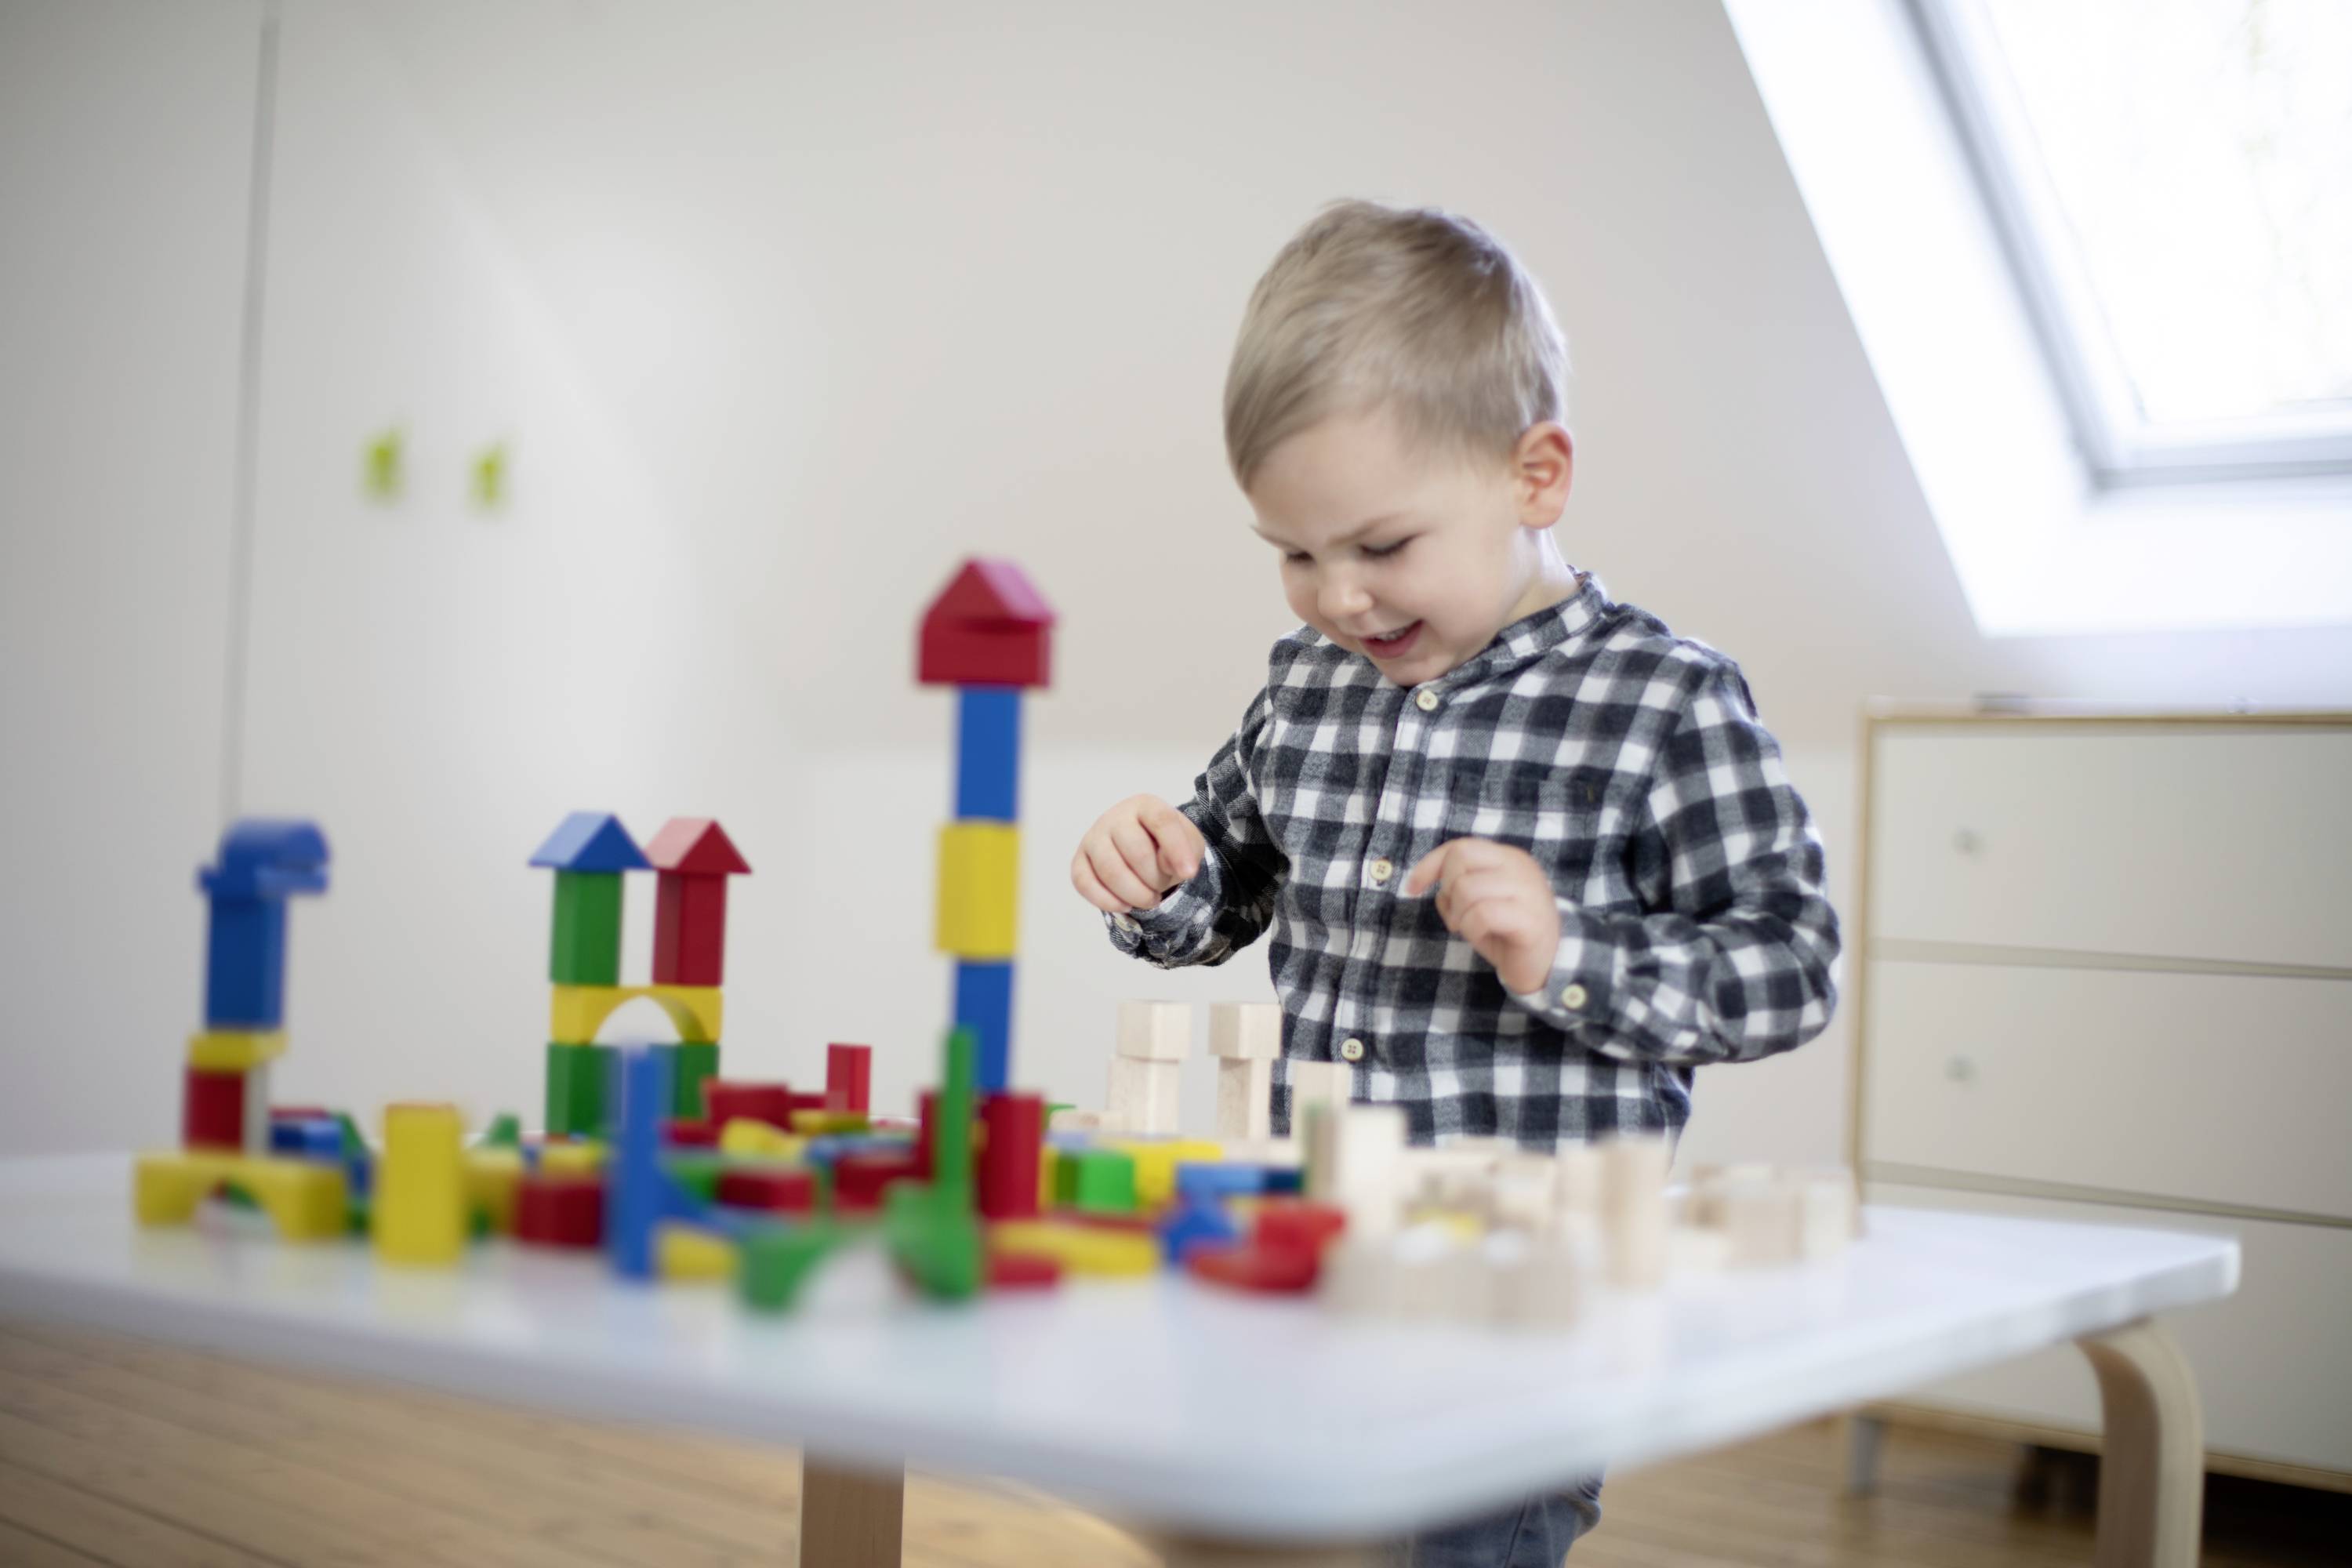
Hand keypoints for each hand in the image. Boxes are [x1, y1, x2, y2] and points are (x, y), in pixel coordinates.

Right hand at [1072, 795, 1206, 913]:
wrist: (1142, 850)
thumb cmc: (1166, 845)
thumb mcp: (1189, 844)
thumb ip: (1185, 850)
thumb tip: (1166, 865)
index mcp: (1146, 805)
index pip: (1161, 821)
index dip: (1176, 849)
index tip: (1189, 874)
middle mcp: (1115, 816)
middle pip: (1137, 851)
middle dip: (1156, 879)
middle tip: (1161, 888)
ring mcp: (1093, 837)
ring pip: (1110, 870)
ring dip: (1135, 894)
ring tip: (1148, 899)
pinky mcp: (1079, 860)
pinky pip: (1084, 883)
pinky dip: (1107, 901)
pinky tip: (1125, 905)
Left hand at [1402, 838, 1561, 994]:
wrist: (1547, 964)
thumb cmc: (1507, 932)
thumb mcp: (1477, 903)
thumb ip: (1457, 888)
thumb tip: (1432, 886)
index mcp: (1507, 858)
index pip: (1460, 846)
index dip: (1430, 865)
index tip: (1412, 888)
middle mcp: (1520, 867)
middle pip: (1460, 859)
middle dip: (1448, 890)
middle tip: (1457, 915)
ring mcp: (1528, 891)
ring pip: (1467, 888)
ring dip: (1458, 915)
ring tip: (1469, 928)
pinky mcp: (1530, 919)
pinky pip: (1482, 914)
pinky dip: (1471, 929)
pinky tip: (1480, 936)